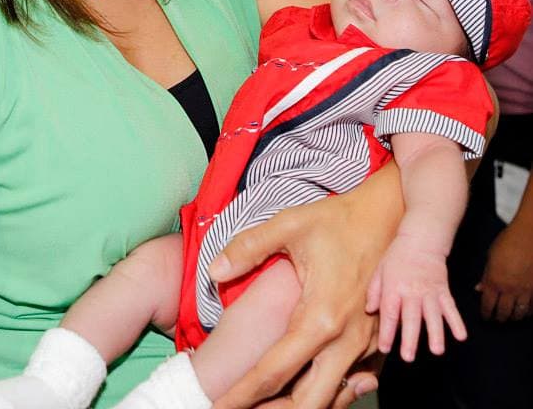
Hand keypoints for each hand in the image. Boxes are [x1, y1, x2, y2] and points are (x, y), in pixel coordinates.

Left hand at [209, 172, 401, 408]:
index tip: (218, 406)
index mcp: (320, 317)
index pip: (274, 371)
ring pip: (333, 397)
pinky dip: (329, 392)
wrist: (391, 215)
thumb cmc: (338, 219)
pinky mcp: (378, 343)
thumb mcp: (290, 224)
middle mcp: (347, 341)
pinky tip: (303, 386)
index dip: (242, 394)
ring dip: (300, 404)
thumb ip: (249, 246)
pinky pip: (353, 383)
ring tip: (266, 405)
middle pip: (308, 402)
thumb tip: (214, 270)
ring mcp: (367, 345)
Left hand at [366, 233, 465, 360]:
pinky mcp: (443, 290)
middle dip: (410, 338)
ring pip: (433, 315)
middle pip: (410, 318)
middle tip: (408, 357)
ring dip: (435, 333)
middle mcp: (411, 292)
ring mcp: (429, 292)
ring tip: (437, 350)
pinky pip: (451, 308)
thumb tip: (370, 310)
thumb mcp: (380, 270)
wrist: (421, 240)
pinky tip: (461, 336)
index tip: (384, 348)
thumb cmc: (397, 256)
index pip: (388, 312)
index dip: (386, 331)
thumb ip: (374, 291)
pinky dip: (457, 322)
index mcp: (393, 287)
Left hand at [476, 217, 532, 320]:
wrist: (529, 236)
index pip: (488, 305)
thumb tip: (479, 289)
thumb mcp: (491, 256)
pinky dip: (527, 312)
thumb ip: (485, 275)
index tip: (485, 316)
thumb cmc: (508, 242)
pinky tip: (525, 311)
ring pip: (519, 313)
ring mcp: (526, 291)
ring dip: (513, 317)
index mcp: (495, 281)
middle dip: (499, 318)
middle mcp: (510, 290)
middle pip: (504, 312)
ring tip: (510, 317)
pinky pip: (532, 308)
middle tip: (497, 319)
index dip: (486, 313)